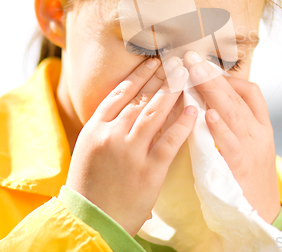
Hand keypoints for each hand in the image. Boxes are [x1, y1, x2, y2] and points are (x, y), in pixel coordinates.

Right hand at [66, 57, 196, 236]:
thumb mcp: (89, 148)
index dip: (139, 75)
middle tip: (176, 61)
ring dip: (172, 92)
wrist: (91, 221)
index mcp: (95, 128)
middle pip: (140, 98)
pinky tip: (193, 110)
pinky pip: (169, 141)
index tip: (153, 61)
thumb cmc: (89, 184)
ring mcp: (131, 152)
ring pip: (154, 113)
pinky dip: (182, 124)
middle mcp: (112, 135)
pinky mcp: (149, 170)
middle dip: (160, 77)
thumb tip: (131, 101)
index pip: (120, 93)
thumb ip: (107, 125)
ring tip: (185, 76)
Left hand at [182, 50, 280, 224]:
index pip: (251, 92)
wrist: (262, 214)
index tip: (205, 68)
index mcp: (262, 125)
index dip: (228, 77)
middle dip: (213, 75)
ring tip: (195, 72)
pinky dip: (220, 127)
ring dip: (213, 90)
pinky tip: (208, 113)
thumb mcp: (250, 146)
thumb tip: (208, 100)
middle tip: (191, 57)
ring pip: (234, 113)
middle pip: (238, 96)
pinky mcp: (241, 167)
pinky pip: (230, 143)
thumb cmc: (249, 177)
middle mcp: (259, 132)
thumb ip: (234, 124)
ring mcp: (252, 148)